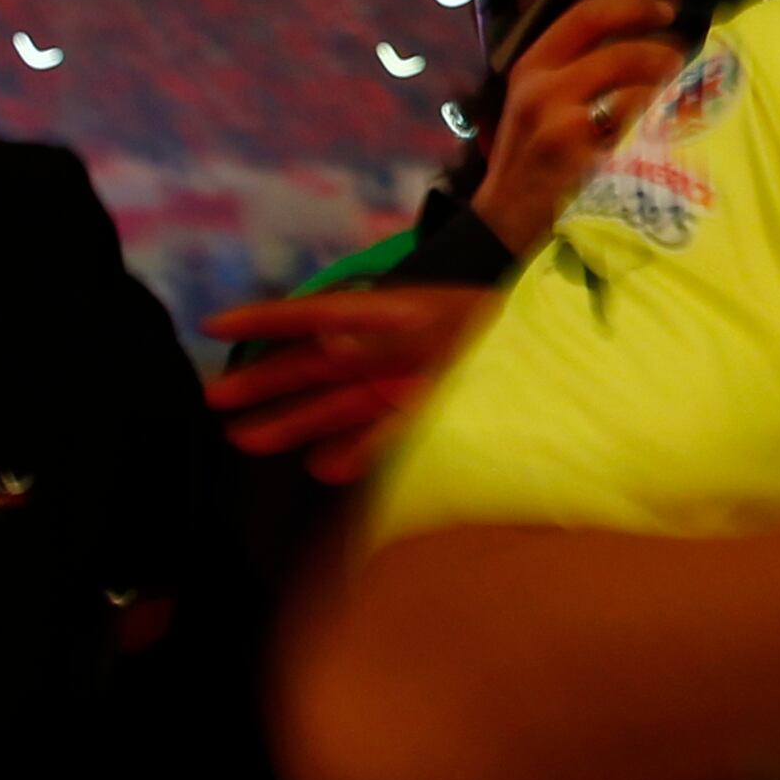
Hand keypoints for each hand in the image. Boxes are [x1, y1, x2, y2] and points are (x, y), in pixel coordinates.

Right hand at [202, 285, 498, 482]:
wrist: (568, 372)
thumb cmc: (512, 337)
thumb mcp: (454, 332)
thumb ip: (391, 342)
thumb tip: (328, 344)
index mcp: (401, 312)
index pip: (321, 313)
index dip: (267, 319)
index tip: (211, 325)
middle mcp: (400, 346)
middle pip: (321, 364)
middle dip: (268, 381)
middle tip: (213, 401)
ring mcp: (417, 381)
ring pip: (343, 403)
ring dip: (297, 421)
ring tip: (248, 441)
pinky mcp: (437, 414)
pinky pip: (383, 434)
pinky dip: (353, 450)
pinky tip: (322, 467)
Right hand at [469, 0, 690, 254]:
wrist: (505, 215)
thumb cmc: (531, 156)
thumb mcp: (535, 101)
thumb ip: (571, 68)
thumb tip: (633, 35)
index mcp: (530, 66)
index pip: (584, 14)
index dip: (631, 3)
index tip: (666, 5)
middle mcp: (540, 85)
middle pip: (611, 42)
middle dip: (656, 42)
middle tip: (682, 45)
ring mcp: (557, 117)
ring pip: (626, 76)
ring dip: (662, 71)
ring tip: (677, 76)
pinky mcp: (576, 150)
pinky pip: (628, 116)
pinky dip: (652, 109)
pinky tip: (661, 116)